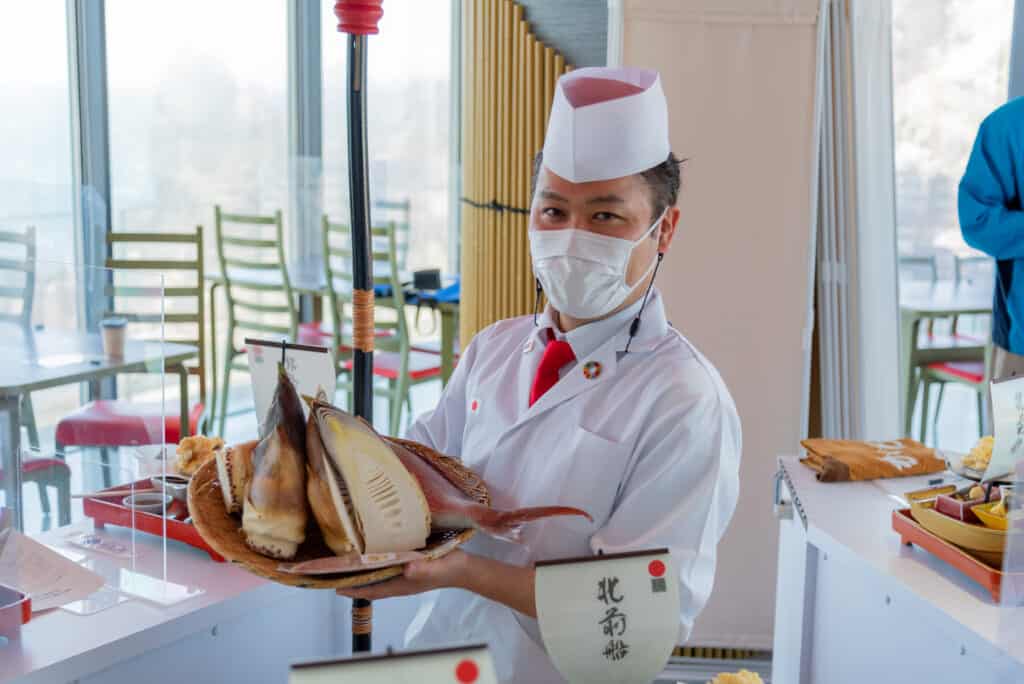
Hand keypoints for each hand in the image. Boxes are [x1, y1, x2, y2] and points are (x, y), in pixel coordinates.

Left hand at [336, 550, 468, 600]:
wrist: (464, 567)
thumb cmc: (449, 568)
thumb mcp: (436, 566)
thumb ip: (422, 568)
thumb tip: (407, 568)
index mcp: (401, 585)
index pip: (371, 590)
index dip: (352, 590)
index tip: (334, 586)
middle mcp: (398, 582)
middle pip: (369, 584)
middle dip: (352, 579)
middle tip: (333, 569)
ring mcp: (402, 575)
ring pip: (376, 576)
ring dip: (361, 571)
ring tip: (345, 561)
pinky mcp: (408, 565)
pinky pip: (386, 567)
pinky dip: (375, 562)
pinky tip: (370, 551)